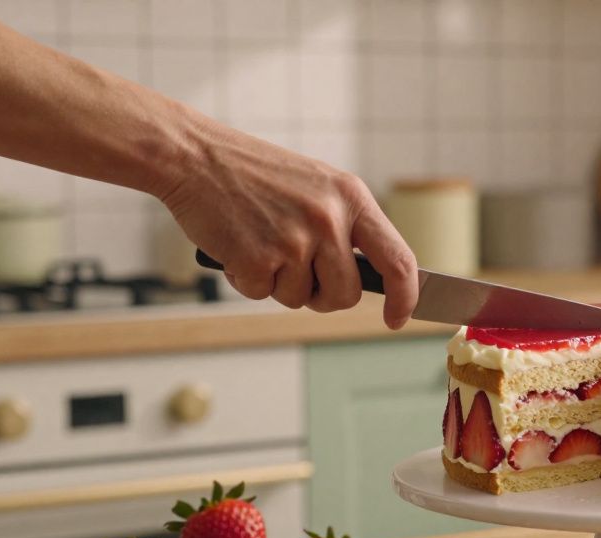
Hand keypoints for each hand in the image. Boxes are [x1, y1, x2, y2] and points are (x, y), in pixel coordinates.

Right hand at [158, 125, 417, 327]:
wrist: (195, 156)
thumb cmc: (255, 175)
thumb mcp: (317, 187)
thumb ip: (346, 227)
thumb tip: (373, 278)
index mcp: (351, 197)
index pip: (398, 259)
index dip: (405, 297)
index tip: (399, 319)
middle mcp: (329, 219)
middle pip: (347, 294)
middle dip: (323, 295)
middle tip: (295, 268)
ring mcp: (294, 240)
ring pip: (302, 299)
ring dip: (279, 284)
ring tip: (261, 241)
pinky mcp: (258, 258)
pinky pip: (261, 295)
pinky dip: (246, 280)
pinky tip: (237, 245)